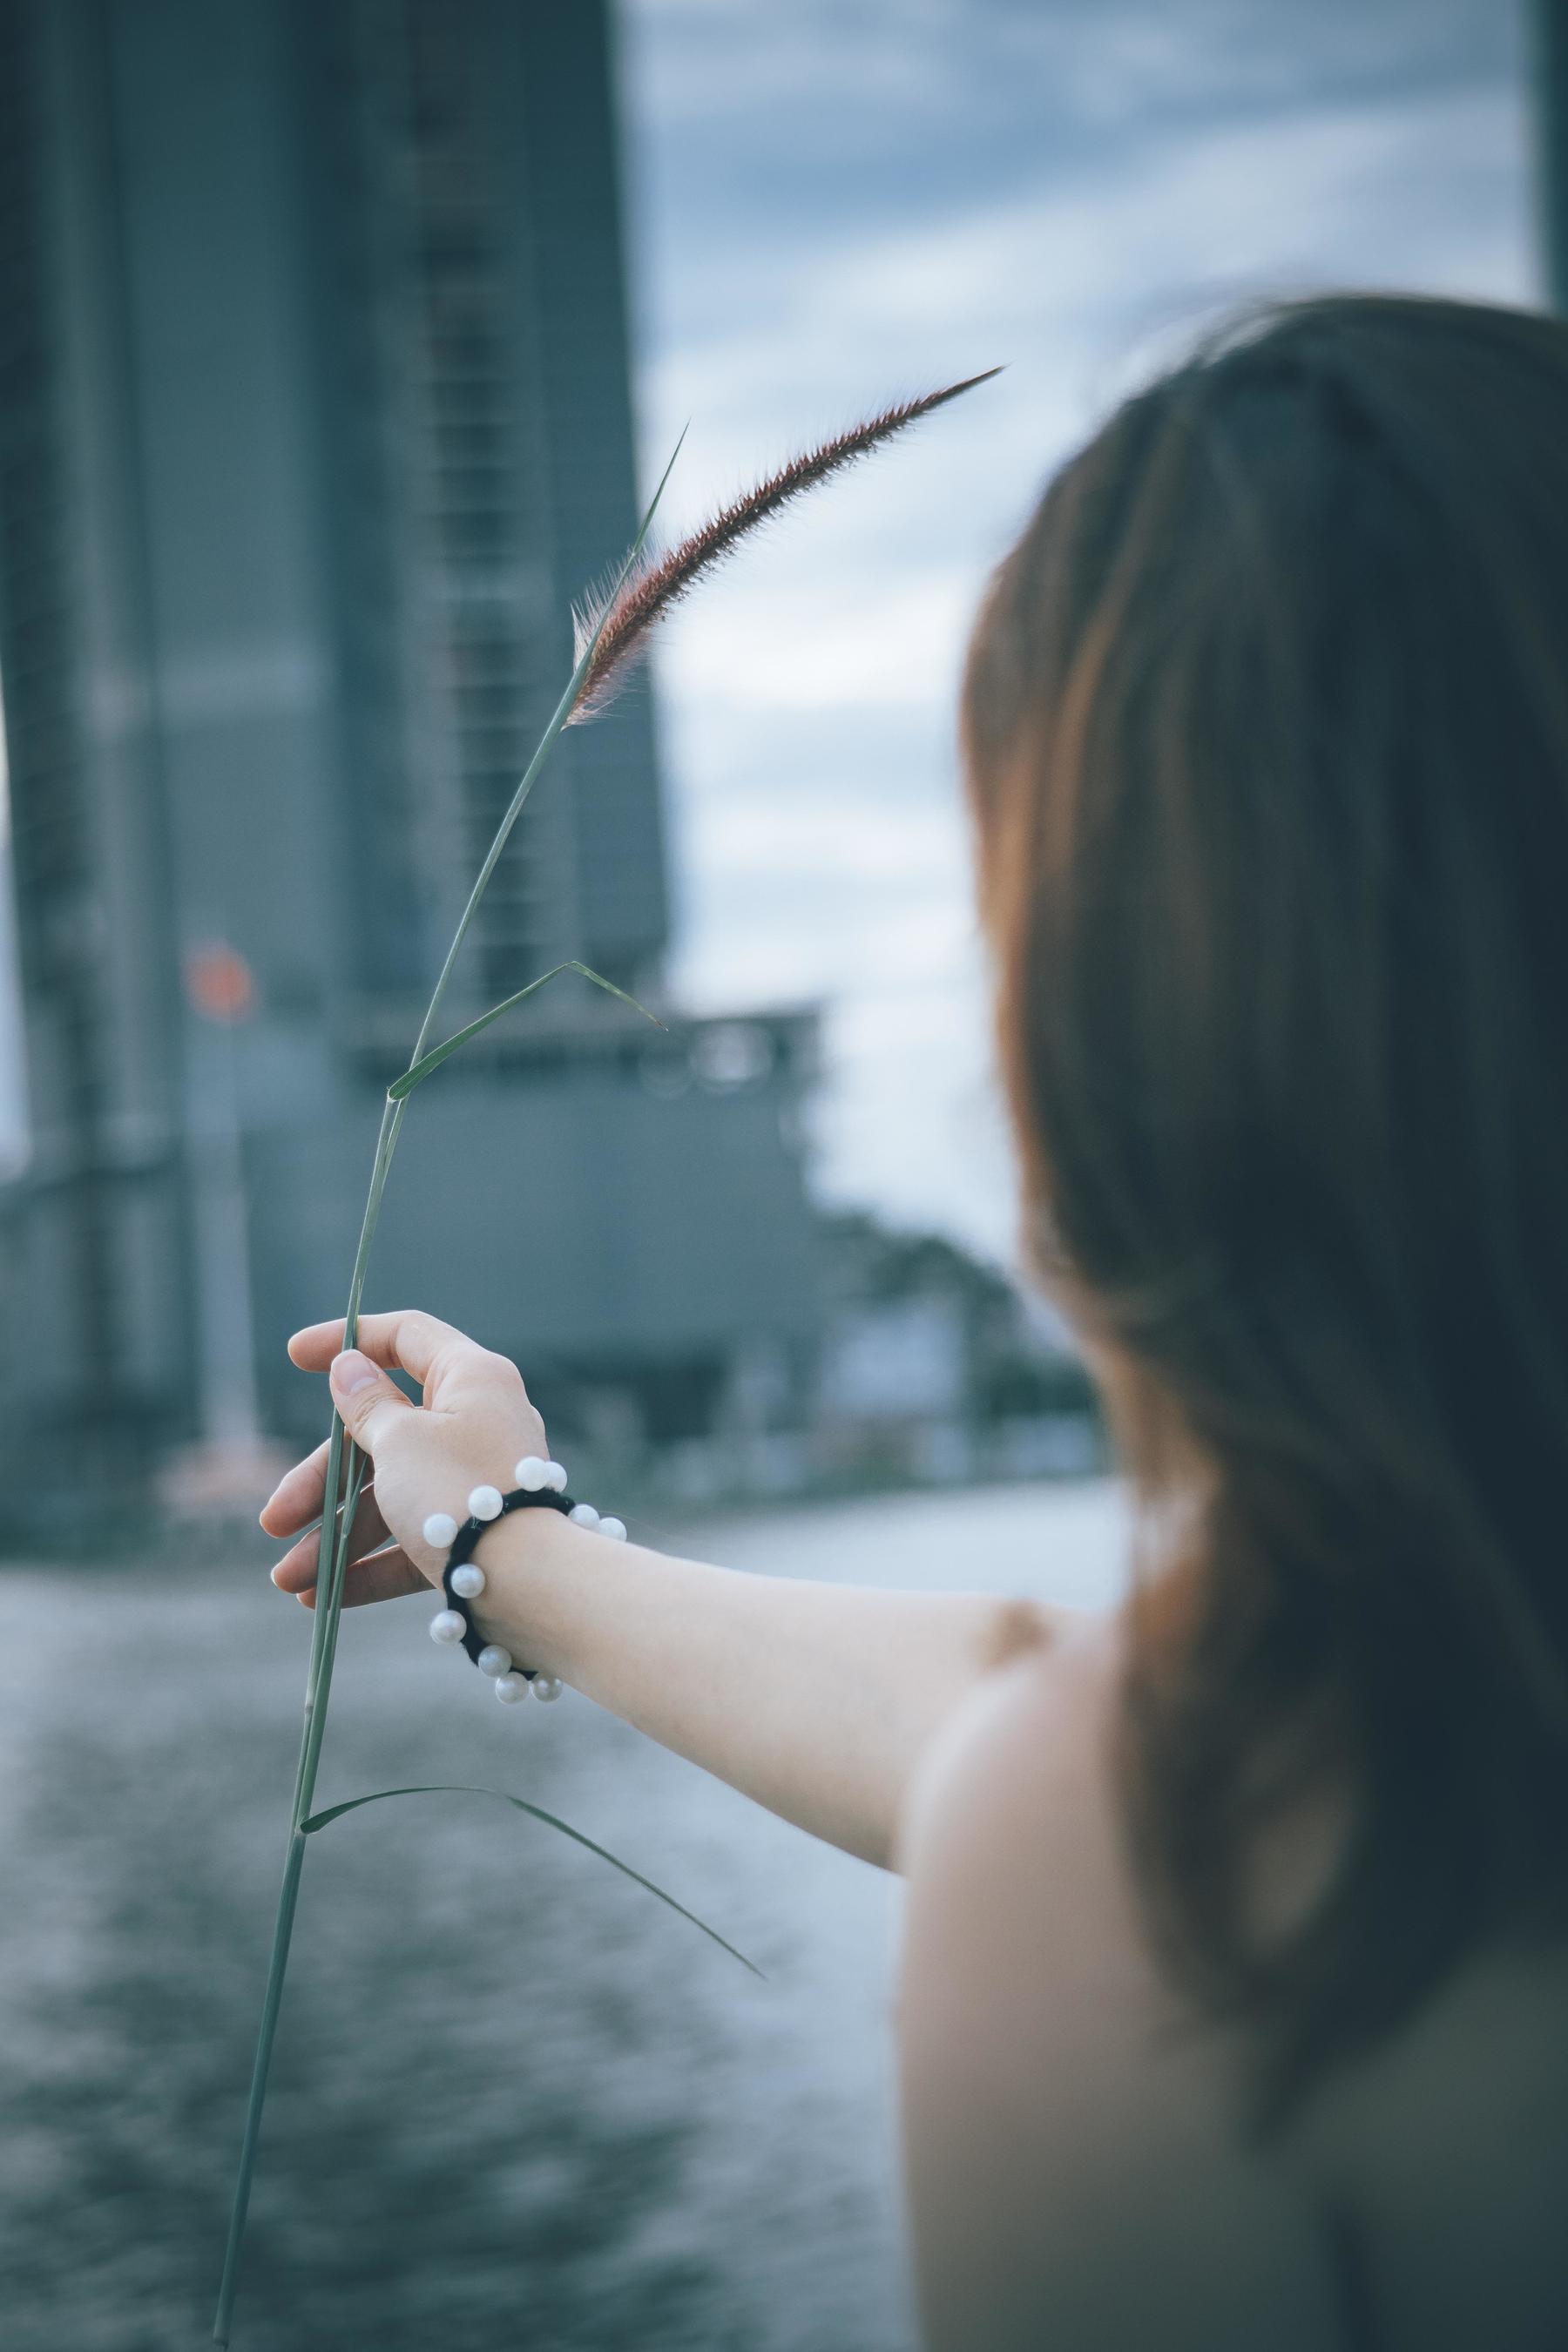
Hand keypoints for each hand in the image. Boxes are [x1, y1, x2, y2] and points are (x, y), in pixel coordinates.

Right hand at [263, 1309, 548, 1609]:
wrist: (530, 1584)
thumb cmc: (457, 1494)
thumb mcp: (399, 1440)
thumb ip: (368, 1405)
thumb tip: (351, 1366)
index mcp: (469, 1378)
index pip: (405, 1337)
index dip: (348, 1341)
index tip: (294, 1356)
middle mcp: (477, 1422)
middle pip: (381, 1436)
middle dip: (320, 1484)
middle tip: (273, 1520)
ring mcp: (475, 1480)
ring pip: (392, 1497)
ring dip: (334, 1538)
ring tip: (286, 1581)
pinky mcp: (475, 1532)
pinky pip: (413, 1540)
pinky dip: (370, 1564)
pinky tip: (320, 1598)